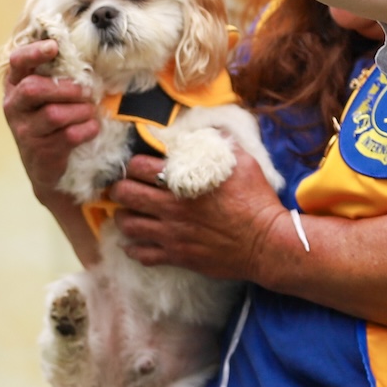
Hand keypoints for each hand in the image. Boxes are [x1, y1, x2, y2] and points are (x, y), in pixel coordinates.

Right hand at [1, 41, 98, 198]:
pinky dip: (87, 129)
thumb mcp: (46, 96)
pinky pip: (69, 135)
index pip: (17, 62)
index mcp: (15, 85)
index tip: (54, 47)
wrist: (44, 166)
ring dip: (81, 110)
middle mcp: (14, 106)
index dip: (34, 52)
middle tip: (87, 91)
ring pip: (54, 114)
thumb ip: (56, 75)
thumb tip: (85, 54)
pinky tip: (92, 127)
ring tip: (90, 111)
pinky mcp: (40, 151)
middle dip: (67, 88)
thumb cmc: (50, 121)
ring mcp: (24, 130)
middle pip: (34, 88)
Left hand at [107, 149, 286, 283]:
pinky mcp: (178, 256)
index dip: (133, 165)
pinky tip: (136, 243)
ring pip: (128, 225)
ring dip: (124, 217)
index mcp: (182, 181)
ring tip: (129, 214)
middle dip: (120, 189)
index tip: (137, 167)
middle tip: (124, 188)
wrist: (266, 243)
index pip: (138, 167)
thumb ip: (219, 143)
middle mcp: (170, 208)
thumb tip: (206, 130)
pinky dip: (134, 248)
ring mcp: (172, 235)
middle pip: (124, 194)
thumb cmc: (256, 200)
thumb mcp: (242, 161)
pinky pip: (142, 254)